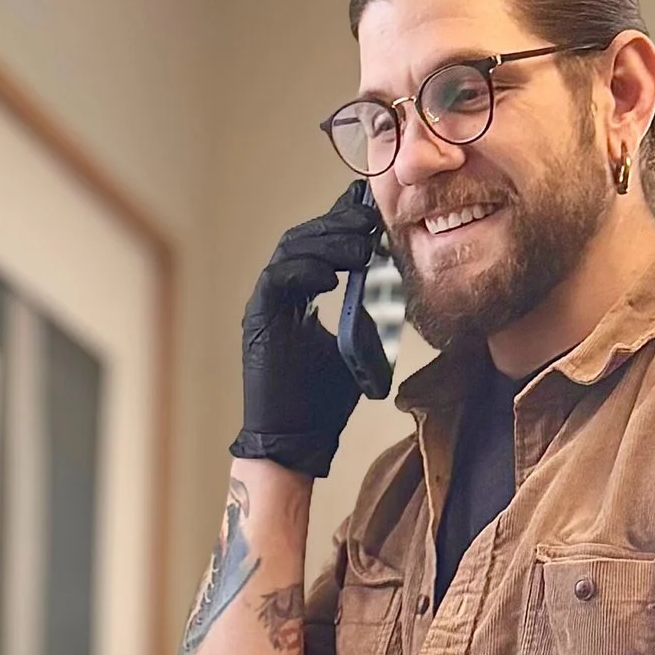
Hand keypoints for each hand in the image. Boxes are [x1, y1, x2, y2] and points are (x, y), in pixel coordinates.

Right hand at [233, 186, 382, 480]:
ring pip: (290, 251)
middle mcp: (279, 296)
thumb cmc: (323, 404)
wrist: (295, 442)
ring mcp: (266, 306)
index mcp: (299, 297)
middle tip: (370, 222)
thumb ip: (368, 313)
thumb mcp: (358, 346)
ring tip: (361, 248)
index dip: (343, 223)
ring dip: (327, 243)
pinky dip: (305, 271)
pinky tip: (333, 278)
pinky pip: (277, 279)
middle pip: (304, 238)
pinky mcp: (257, 321)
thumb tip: (397, 282)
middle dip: (338, 225)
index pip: (319, 245)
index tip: (374, 213)